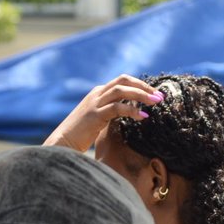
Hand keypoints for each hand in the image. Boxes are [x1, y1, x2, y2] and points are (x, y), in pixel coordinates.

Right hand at [44, 75, 163, 151]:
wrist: (63, 142)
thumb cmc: (82, 135)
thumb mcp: (99, 119)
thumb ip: (111, 113)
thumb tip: (129, 114)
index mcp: (98, 93)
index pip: (122, 81)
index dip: (140, 85)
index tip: (154, 94)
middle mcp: (97, 94)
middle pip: (123, 81)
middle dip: (143, 86)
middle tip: (159, 96)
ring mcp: (95, 103)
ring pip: (121, 91)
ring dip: (141, 95)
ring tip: (156, 103)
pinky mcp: (95, 115)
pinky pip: (117, 108)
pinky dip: (132, 110)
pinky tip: (143, 117)